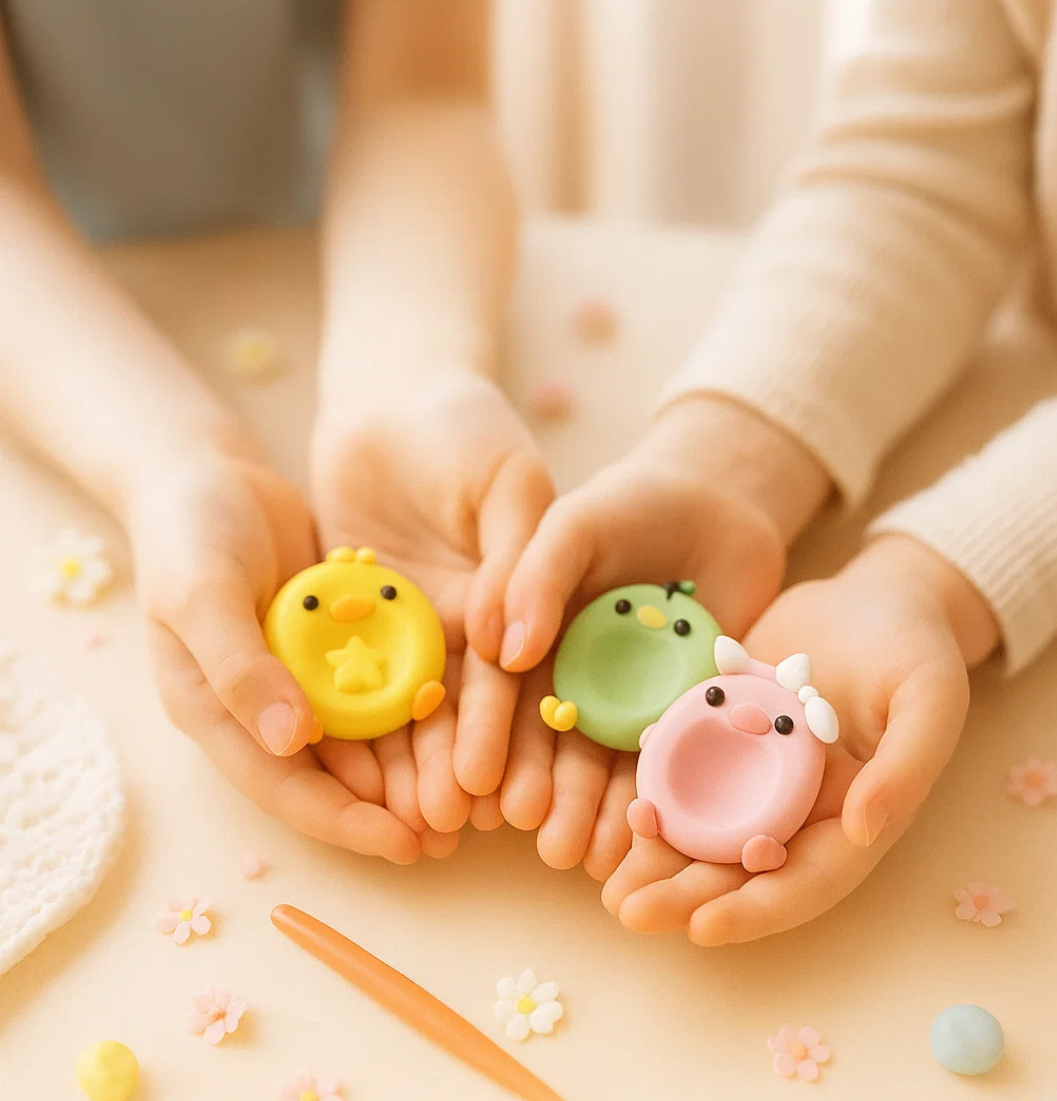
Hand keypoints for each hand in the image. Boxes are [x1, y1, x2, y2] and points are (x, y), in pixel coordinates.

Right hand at [130, 445, 421, 864]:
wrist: (207, 472)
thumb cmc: (187, 534)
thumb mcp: (201, 597)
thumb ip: (240, 669)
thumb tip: (290, 742)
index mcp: (215, 711)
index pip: (281, 786)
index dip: (340, 820)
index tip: (402, 844)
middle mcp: (259, 705)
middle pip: (328, 774)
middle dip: (386, 808)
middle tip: (453, 832)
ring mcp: (297, 673)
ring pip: (360, 735)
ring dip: (407, 765)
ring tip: (468, 792)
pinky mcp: (330, 641)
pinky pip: (376, 682)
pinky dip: (410, 701)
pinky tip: (460, 715)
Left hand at [310, 367, 554, 849]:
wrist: (390, 394)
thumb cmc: (465, 427)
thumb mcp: (509, 483)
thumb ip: (521, 562)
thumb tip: (511, 653)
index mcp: (528, 601)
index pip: (535, 686)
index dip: (534, 746)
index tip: (527, 804)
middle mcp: (479, 627)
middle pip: (481, 714)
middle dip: (477, 773)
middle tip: (463, 829)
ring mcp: (421, 629)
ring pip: (421, 710)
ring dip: (421, 768)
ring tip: (414, 826)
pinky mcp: (367, 622)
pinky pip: (362, 681)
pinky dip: (363, 728)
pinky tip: (355, 779)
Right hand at [494, 396, 828, 879]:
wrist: (720, 504)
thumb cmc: (631, 504)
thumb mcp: (575, 523)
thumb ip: (534, 576)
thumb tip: (501, 650)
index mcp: (527, 635)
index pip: (496, 693)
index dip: (481, 737)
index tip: (470, 784)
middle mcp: (567, 678)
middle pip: (544, 742)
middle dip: (536, 789)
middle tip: (531, 833)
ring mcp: (623, 702)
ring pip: (598, 766)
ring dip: (585, 811)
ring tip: (579, 853)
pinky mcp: (678, 716)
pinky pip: (663, 765)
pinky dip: (649, 803)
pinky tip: (638, 840)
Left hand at [602, 534, 999, 943]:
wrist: (876, 593)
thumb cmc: (916, 646)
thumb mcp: (930, 696)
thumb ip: (906, 765)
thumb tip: (866, 831)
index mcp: (855, 813)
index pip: (806, 880)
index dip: (757, 909)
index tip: (701, 929)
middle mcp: (803, 805)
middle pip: (742, 867)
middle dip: (687, 897)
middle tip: (627, 913)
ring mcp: (760, 770)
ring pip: (705, 828)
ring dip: (659, 858)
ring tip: (607, 884)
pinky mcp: (727, 729)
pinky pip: (685, 769)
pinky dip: (653, 790)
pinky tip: (613, 805)